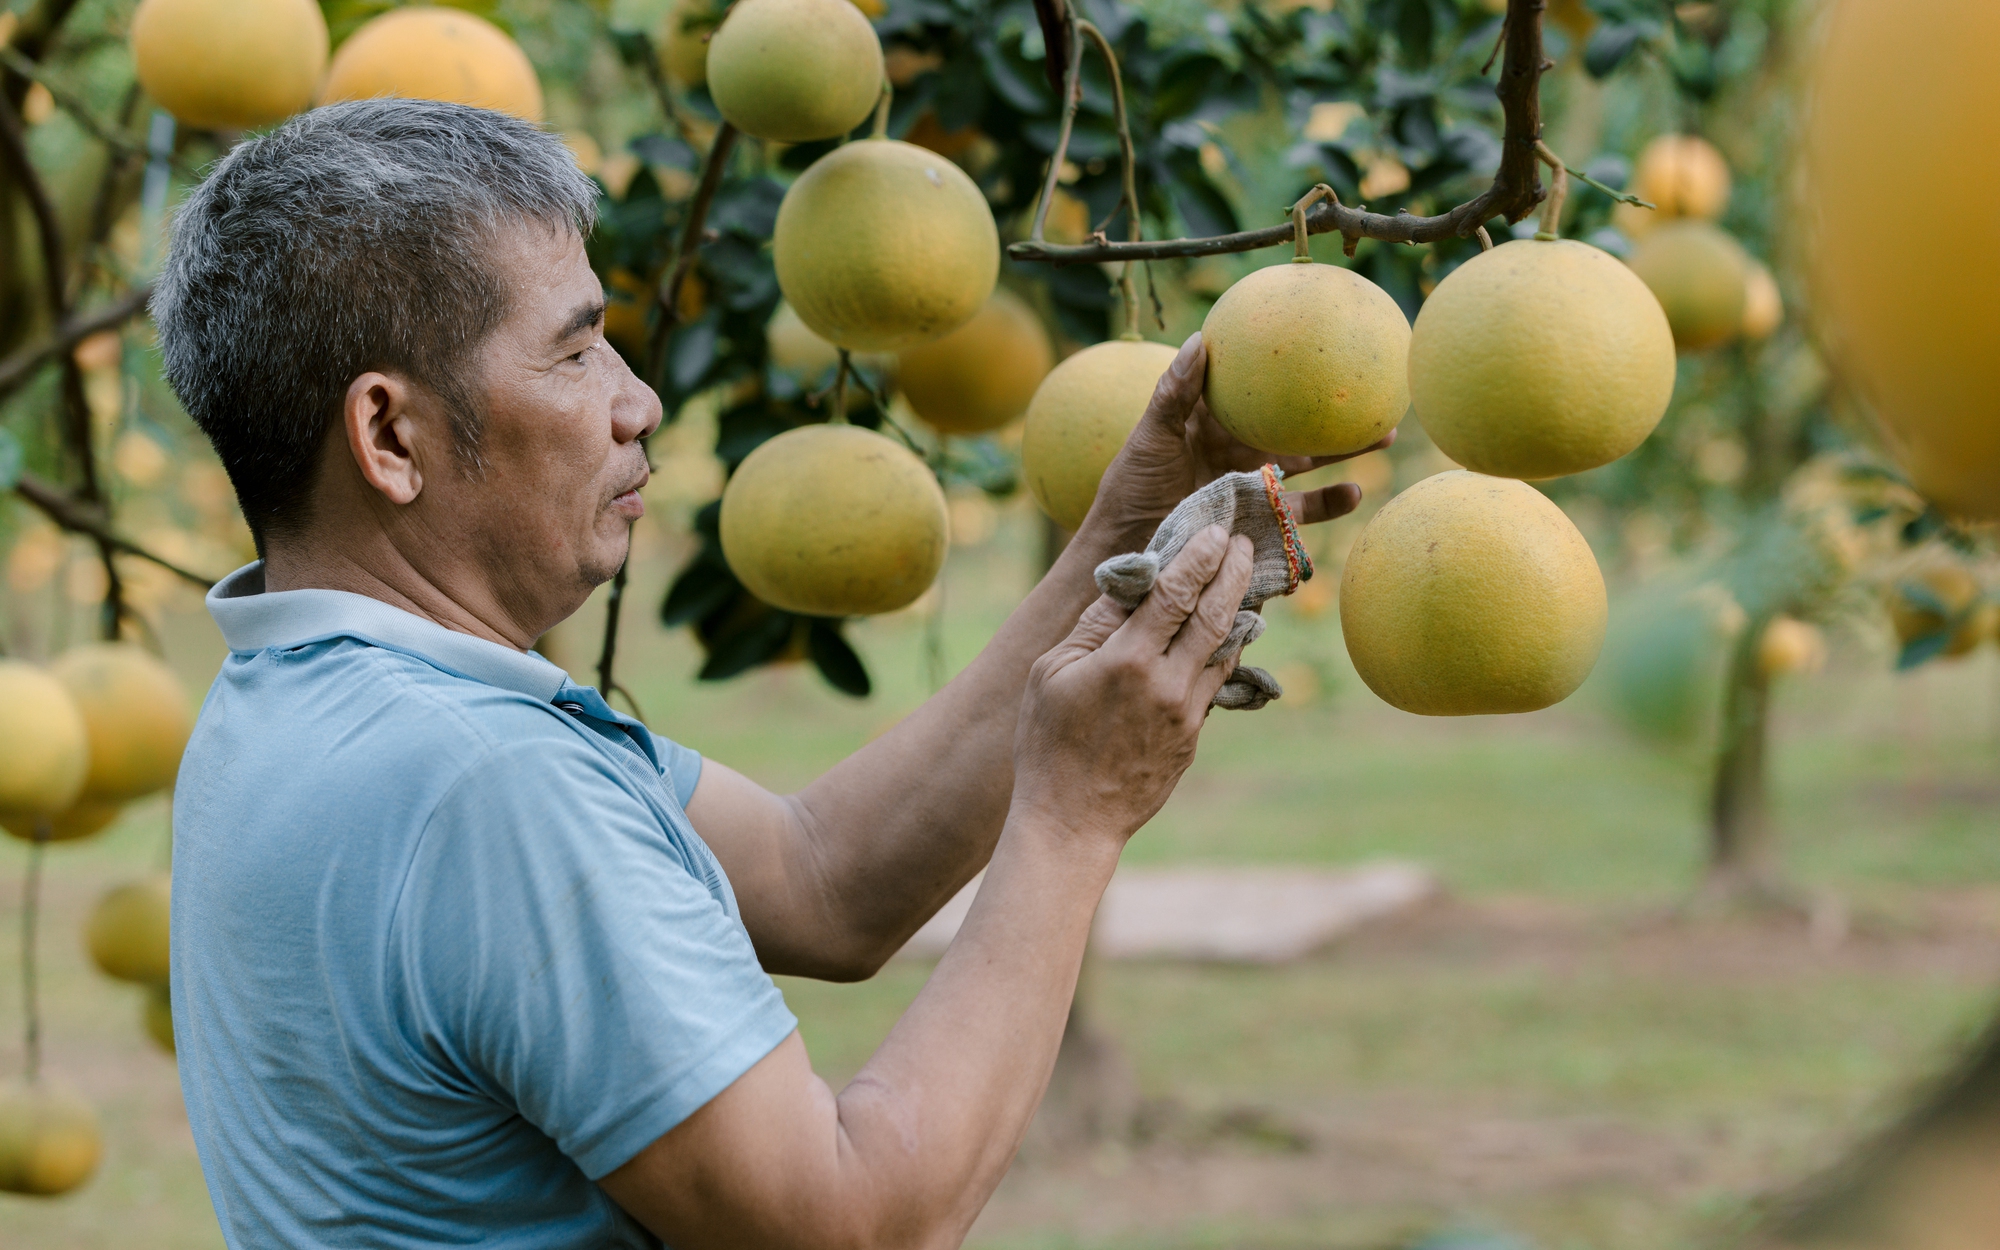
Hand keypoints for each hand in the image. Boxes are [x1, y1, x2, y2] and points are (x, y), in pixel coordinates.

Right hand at [1011, 526, 1253, 853]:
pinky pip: (1216, 681)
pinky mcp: (1193, 736)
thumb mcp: (1051, 674)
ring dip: (1237, 607)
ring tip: (1242, 577)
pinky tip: (1224, 632)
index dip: (1199, 556)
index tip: (1216, 531)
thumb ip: (1093, 625)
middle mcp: (1166, 683)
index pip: (1175, 593)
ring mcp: (1186, 713)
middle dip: (1232, 572)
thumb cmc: (1047, 744)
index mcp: (1127, 661)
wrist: (1072, 821)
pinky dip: (1224, 649)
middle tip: (1243, 543)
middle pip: (1214, 613)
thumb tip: (1127, 582)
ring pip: (1224, 648)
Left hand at [1078, 332, 1395, 551]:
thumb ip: (1175, 392)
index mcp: (1215, 422)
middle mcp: (1239, 450)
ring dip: (1345, 452)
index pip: (1255, 388)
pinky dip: (1329, 504)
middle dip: (1331, 410)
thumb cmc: (1129, 489)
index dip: (1284, 368)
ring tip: (1384, 436)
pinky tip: (1355, 494)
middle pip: (1294, 423)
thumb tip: (1200, 338)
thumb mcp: (1149, 437)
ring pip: (1308, 464)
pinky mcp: (1258, 522)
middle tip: (1372, 389)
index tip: (1318, 342)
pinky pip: (1299, 512)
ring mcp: (1251, 486)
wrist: (1126, 548)